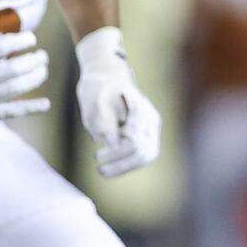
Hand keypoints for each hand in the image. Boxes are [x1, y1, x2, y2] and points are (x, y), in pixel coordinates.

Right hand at [0, 12, 50, 124]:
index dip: (19, 41)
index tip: (31, 39)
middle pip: (11, 69)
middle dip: (32, 61)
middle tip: (42, 56)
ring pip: (13, 89)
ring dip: (33, 79)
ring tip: (43, 71)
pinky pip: (10, 112)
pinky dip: (29, 108)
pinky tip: (46, 104)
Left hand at [75, 27, 160, 177]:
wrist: (105, 75)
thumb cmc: (98, 85)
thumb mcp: (95, 98)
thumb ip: (103, 119)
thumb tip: (111, 143)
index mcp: (140, 110)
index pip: (135, 141)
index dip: (116, 153)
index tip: (97, 155)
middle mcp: (150, 120)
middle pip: (144, 152)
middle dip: (122, 165)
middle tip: (100, 170)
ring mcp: (150, 127)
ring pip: (147, 156)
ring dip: (126, 166)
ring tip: (104, 171)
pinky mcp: (145, 133)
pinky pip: (143, 153)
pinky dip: (128, 162)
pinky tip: (111, 165)